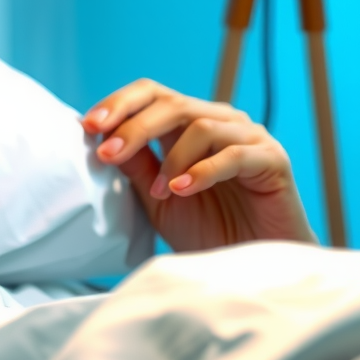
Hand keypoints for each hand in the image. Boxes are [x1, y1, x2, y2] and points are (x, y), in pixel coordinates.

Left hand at [82, 79, 315, 250]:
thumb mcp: (157, 198)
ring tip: (159, 192)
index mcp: (188, 126)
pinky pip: (234, 154)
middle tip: (107, 154)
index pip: (152, 95)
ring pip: (201, 126)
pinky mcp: (272, 159)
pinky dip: (202, 171)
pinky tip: (181, 190)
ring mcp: (248, 138)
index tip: (88, 126)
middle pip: (172, 104)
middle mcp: (219, 122)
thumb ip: (135, 166)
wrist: (251, 265)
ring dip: (171, 159)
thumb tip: (100, 139)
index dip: (119, 104)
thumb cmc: (207, 229)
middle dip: (133, 126)